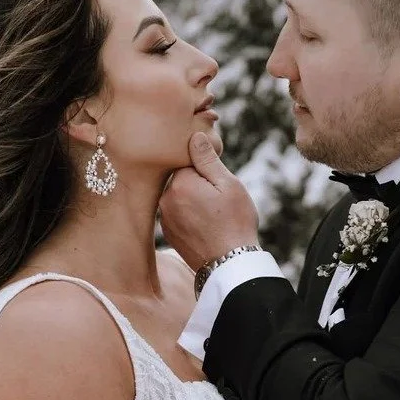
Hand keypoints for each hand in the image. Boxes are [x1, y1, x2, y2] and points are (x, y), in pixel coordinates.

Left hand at [159, 133, 259, 271]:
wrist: (229, 264)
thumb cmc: (234, 222)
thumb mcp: (228, 184)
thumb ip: (207, 159)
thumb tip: (193, 136)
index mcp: (179, 183)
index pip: (188, 162)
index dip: (207, 171)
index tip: (219, 184)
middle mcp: (165, 200)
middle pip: (182, 180)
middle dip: (200, 186)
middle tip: (220, 204)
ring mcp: (165, 219)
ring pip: (181, 199)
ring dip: (195, 203)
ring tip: (215, 218)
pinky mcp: (169, 235)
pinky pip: (179, 216)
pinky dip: (191, 218)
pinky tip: (207, 229)